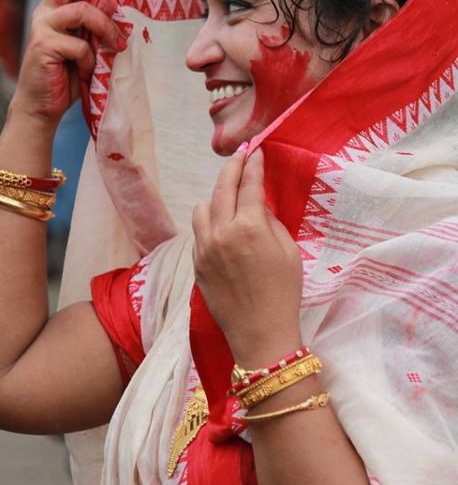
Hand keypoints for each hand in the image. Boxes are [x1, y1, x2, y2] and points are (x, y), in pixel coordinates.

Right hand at [14, 0, 125, 125]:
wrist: (43, 107)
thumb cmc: (68, 79)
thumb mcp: (87, 49)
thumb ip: (96, 31)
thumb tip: (127, 17)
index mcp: (56, 10)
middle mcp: (47, 13)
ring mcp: (43, 27)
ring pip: (82, 11)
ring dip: (106, 28)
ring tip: (118, 46)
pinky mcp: (44, 45)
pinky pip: (80, 46)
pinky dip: (90, 61)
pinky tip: (87, 73)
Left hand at [192, 148, 303, 366]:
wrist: (260, 333)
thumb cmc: (283, 292)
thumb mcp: (288, 251)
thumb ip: (270, 221)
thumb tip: (256, 205)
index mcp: (249, 227)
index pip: (249, 185)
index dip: (253, 165)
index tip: (256, 151)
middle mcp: (221, 232)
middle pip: (221, 188)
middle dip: (231, 168)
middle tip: (240, 157)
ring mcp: (205, 248)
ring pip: (202, 208)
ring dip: (215, 196)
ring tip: (228, 195)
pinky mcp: (197, 263)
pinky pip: (198, 231)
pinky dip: (209, 221)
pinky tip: (221, 224)